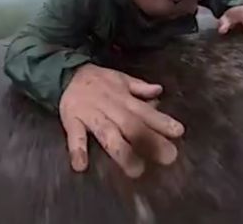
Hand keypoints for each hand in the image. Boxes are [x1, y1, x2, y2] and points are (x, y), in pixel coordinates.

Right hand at [59, 64, 184, 177]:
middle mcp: (109, 106)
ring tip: (135, 169)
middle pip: (131, 124)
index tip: (178, 132)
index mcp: (123, 98)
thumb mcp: (120, 79)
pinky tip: (80, 165)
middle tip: (167, 158)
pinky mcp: (71, 120)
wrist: (64, 73)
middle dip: (149, 140)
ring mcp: (90, 114)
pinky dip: (77, 150)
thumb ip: (140, 87)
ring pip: (107, 133)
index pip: (145, 111)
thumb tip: (159, 91)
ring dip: (121, 151)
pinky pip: (74, 135)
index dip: (161, 121)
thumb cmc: (98, 82)